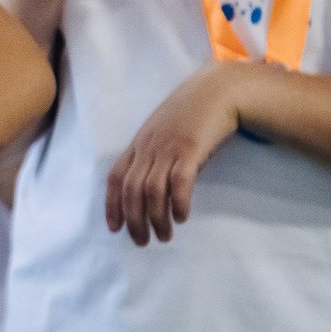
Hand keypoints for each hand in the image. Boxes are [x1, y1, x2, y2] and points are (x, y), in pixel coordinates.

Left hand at [106, 63, 244, 243]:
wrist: (218, 89)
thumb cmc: (193, 114)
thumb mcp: (166, 134)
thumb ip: (157, 157)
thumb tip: (158, 191)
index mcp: (139, 144)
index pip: (115, 178)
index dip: (112, 205)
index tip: (115, 228)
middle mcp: (149, 146)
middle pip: (131, 190)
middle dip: (134, 220)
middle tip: (143, 242)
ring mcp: (168, 146)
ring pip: (152, 190)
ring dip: (156, 218)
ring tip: (165, 236)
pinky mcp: (190, 147)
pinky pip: (178, 179)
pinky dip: (177, 201)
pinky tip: (181, 216)